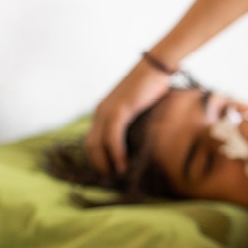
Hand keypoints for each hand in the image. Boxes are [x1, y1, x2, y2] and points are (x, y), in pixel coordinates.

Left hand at [84, 60, 169, 175]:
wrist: (157, 66)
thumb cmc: (153, 86)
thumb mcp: (140, 109)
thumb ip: (135, 124)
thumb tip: (141, 143)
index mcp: (103, 111)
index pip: (92, 141)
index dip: (98, 159)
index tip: (109, 174)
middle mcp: (100, 111)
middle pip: (90, 145)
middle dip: (98, 165)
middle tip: (110, 181)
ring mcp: (107, 110)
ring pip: (97, 143)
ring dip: (105, 163)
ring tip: (116, 177)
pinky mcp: (119, 109)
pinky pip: (112, 136)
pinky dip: (116, 152)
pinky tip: (123, 164)